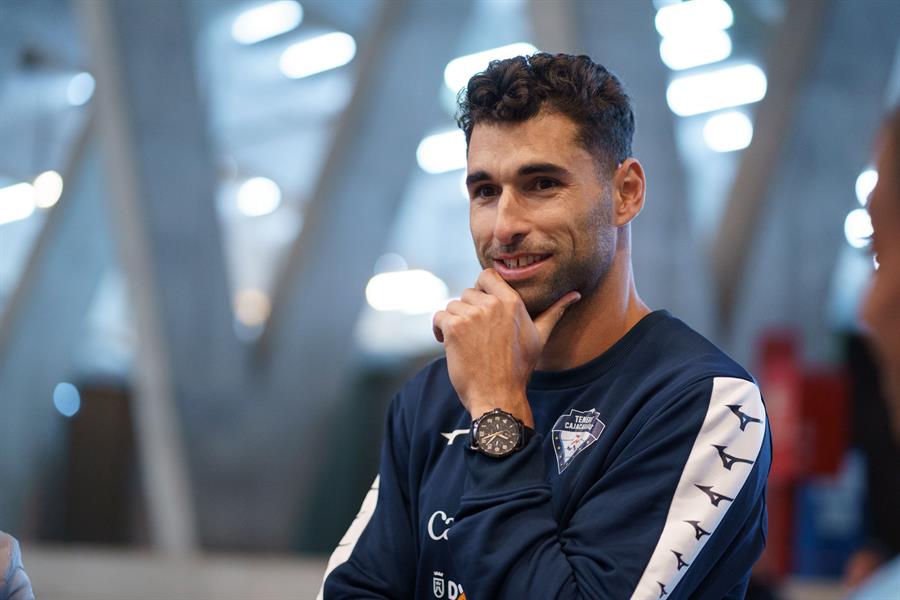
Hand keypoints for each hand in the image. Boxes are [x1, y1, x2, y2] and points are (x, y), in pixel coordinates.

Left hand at [432, 269, 579, 425]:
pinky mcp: (454, 328)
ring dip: (454, 323)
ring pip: (452, 306)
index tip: (480, 308)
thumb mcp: (540, 337)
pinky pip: (439, 317)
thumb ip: (554, 312)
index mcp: (512, 303)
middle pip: (468, 293)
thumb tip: (575, 294)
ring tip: (465, 343)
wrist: (498, 396)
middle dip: (468, 312)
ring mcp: (472, 316)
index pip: (487, 275)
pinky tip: (449, 345)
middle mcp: (492, 305)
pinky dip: (440, 330)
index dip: (480, 289)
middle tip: (476, 335)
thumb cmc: (519, 369)